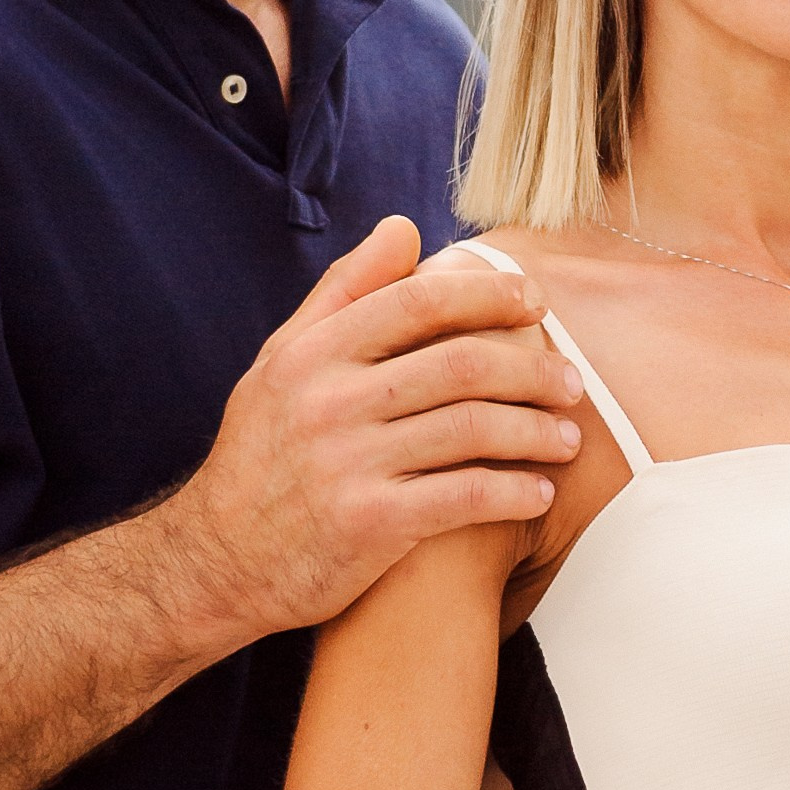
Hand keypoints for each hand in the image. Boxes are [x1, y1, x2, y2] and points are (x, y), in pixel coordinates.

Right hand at [152, 221, 585, 642]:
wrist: (216, 563)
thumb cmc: (262, 454)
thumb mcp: (282, 363)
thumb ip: (345, 293)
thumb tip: (404, 226)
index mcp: (313, 353)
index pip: (419, 302)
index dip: (489, 296)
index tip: (536, 303)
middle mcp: (330, 401)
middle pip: (461, 365)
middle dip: (532, 369)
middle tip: (572, 383)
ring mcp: (349, 463)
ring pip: (472, 430)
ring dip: (535, 433)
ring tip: (568, 439)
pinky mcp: (369, 525)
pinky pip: (464, 498)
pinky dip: (512, 493)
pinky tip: (537, 494)